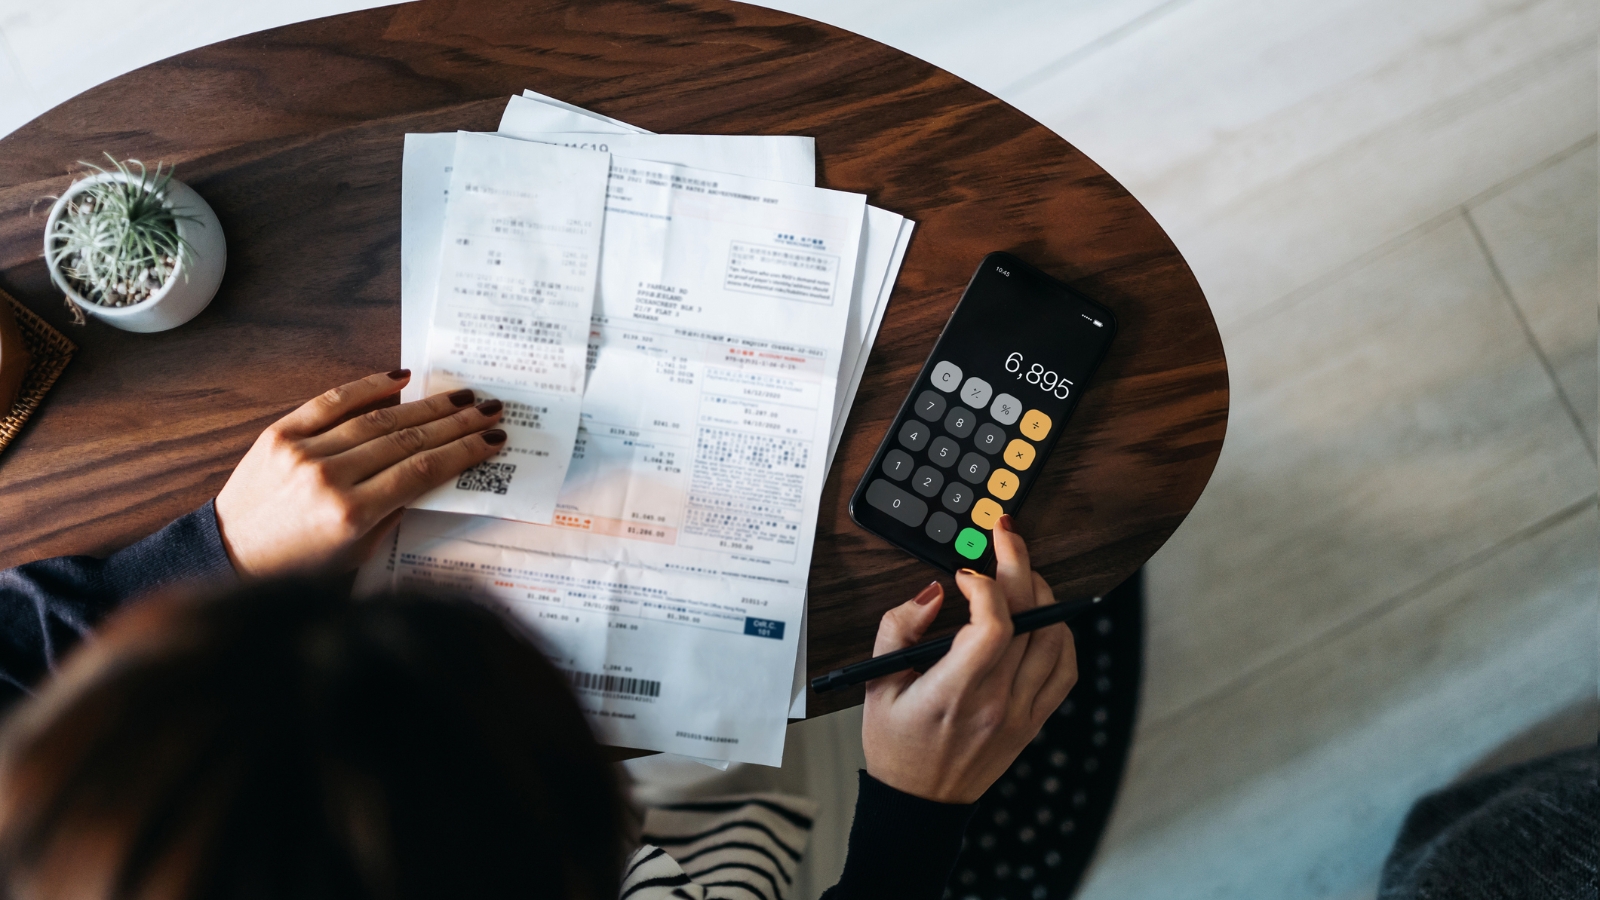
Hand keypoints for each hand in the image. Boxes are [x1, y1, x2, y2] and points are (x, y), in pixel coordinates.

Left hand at [214, 370, 504, 577]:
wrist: (229, 554)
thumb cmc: (298, 565)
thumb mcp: (357, 552)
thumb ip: (394, 511)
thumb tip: (433, 471)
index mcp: (351, 515)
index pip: (422, 471)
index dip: (463, 453)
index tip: (492, 441)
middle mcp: (328, 478)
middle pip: (407, 440)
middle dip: (456, 423)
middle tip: (489, 409)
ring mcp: (302, 452)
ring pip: (377, 419)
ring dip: (426, 405)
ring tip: (460, 395)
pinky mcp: (280, 434)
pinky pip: (331, 402)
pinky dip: (368, 386)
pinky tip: (401, 378)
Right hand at [861, 516, 1076, 803]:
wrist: (920, 803)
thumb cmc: (895, 745)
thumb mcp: (876, 684)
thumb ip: (898, 628)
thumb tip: (934, 592)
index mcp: (954, 692)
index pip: (993, 625)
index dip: (985, 586)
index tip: (964, 573)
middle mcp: (996, 702)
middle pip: (1028, 618)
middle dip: (1018, 564)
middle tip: (1005, 536)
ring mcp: (1021, 712)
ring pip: (1054, 637)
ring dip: (1043, 594)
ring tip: (1022, 573)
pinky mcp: (1034, 720)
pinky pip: (1065, 668)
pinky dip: (1061, 634)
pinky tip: (1043, 617)